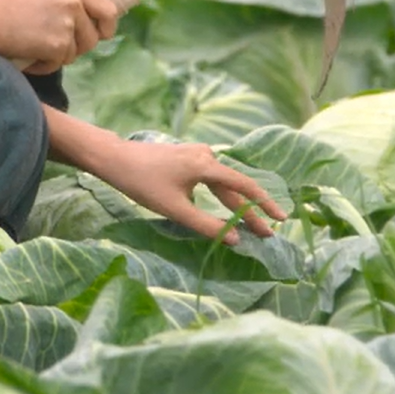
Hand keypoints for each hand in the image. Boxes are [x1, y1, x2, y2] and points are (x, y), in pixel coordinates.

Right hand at [0, 0, 123, 73]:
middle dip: (78, 47)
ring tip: (33, 47)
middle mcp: (73, 4)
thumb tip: (90, 23)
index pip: (108, 9)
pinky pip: (58, 63)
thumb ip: (66, 4)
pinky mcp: (57, 45)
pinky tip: (27, 55)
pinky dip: (43, 65)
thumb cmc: (5, 8)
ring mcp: (66, 24)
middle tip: (55, 47)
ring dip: (57, 56)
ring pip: (75, 53)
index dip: (107, 26)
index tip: (103, 34)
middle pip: (93, 37)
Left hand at [91, 138, 286, 243]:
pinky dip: (220, 195)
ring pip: (222, 184)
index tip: (280, 220)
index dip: (264, 205)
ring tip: (250, 226)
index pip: (245, 186)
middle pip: (234, 187)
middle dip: (250, 212)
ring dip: (234, 205)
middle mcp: (206, 155)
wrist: (114, 158)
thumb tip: (235, 239)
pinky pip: (210, 179)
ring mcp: (196, 154)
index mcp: (206, 165)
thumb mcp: (175, 209)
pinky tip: (223, 210)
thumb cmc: (142, 183)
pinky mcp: (186, 158)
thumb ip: (206, 225)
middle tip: (267, 234)